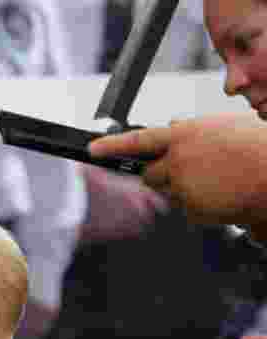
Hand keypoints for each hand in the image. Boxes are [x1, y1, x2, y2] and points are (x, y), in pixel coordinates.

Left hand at [88, 113, 266, 238]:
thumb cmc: (256, 146)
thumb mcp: (222, 127)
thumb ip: (191, 131)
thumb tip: (171, 124)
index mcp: (184, 134)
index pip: (137, 140)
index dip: (111, 146)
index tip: (92, 150)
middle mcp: (177, 159)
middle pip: (149, 173)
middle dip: (160, 175)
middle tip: (187, 172)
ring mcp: (181, 185)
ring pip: (169, 191)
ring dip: (183, 189)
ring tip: (217, 180)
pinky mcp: (190, 207)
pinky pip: (187, 209)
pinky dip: (201, 205)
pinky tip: (223, 195)